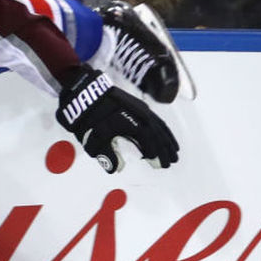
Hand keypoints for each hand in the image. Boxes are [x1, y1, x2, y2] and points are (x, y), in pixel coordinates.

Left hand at [55, 65, 178, 173]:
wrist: (85, 92)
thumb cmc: (89, 117)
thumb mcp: (93, 139)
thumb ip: (106, 155)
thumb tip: (115, 169)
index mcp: (134, 125)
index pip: (151, 143)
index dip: (157, 155)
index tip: (162, 165)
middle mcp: (141, 116)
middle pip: (158, 135)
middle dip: (166, 149)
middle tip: (173, 161)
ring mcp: (141, 108)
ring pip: (159, 125)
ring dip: (167, 138)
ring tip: (174, 150)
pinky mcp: (137, 104)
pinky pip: (155, 118)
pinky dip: (161, 127)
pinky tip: (162, 133)